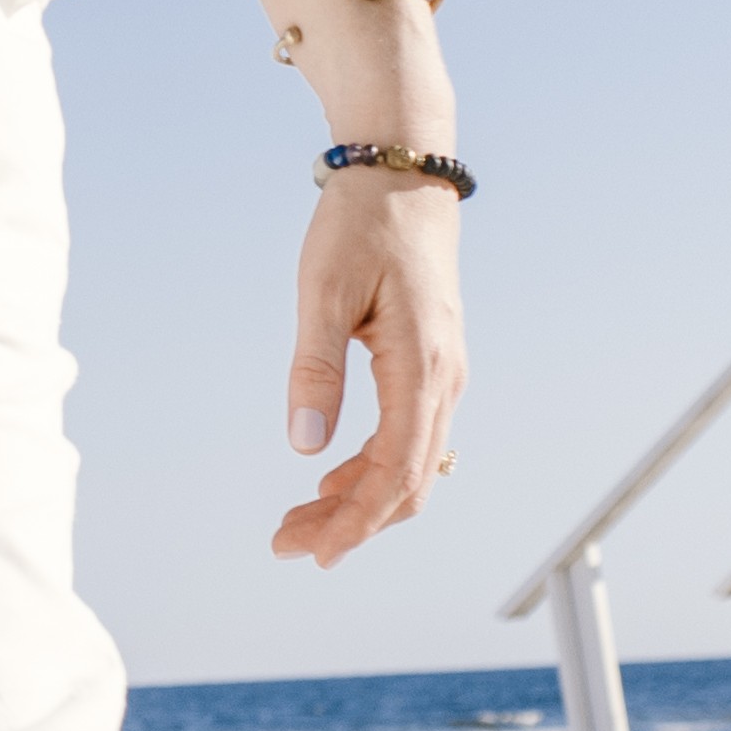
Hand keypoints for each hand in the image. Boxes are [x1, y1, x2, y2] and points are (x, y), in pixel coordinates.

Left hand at [269, 168, 463, 563]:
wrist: (403, 177)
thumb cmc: (360, 226)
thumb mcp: (324, 291)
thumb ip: (315, 369)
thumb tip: (304, 445)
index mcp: (421, 367)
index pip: (396, 472)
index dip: (356, 521)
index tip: (311, 553)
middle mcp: (443, 380)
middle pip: (408, 483)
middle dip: (352, 524)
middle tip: (287, 545)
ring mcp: (443, 375)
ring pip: (411, 465)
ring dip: (359, 501)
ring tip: (298, 521)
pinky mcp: (431, 367)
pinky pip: (410, 438)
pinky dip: (371, 470)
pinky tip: (329, 480)